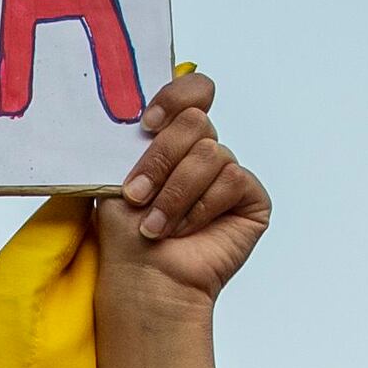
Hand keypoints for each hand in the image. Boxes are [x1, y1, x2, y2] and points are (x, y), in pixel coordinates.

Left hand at [94, 69, 263, 306]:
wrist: (143, 277)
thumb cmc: (125, 232)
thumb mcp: (116, 174)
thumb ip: (132, 136)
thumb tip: (132, 100)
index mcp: (175, 138)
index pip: (194, 90)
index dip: (174, 97)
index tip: (145, 125)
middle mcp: (206, 151)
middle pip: (196, 121)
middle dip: (161, 160)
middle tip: (137, 195)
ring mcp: (230, 175)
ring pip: (212, 153)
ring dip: (175, 193)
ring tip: (155, 226)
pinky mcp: (252, 199)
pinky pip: (232, 180)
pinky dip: (201, 207)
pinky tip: (185, 230)